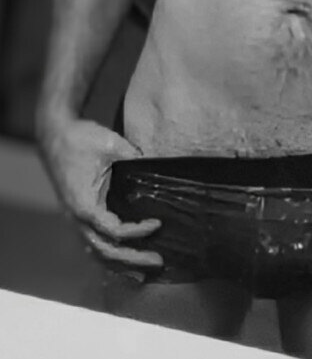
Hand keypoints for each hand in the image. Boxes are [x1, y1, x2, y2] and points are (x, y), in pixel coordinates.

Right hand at [37, 116, 162, 269]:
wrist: (56, 135)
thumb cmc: (81, 140)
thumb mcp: (111, 145)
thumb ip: (134, 156)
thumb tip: (158, 166)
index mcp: (84, 205)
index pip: (114, 230)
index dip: (137, 232)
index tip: (158, 224)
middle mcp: (77, 219)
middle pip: (105, 251)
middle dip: (133, 260)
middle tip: (159, 262)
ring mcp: (75, 220)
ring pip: (96, 253)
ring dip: (120, 265)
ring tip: (143, 273)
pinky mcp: (77, 216)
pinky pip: (92, 244)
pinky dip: (108, 256)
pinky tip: (122, 263)